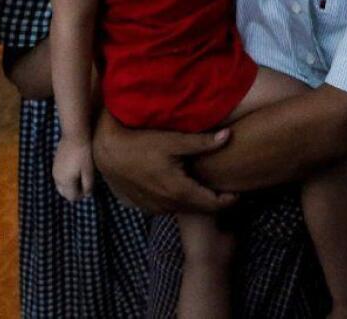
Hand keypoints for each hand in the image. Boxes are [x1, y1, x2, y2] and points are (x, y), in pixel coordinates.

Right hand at [53, 137, 93, 200]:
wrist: (74, 135)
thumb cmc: (84, 153)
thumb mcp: (89, 170)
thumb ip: (88, 185)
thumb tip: (87, 195)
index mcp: (65, 182)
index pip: (72, 197)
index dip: (82, 194)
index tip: (90, 185)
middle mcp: (56, 178)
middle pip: (65, 193)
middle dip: (75, 191)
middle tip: (86, 182)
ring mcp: (54, 170)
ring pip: (61, 185)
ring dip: (70, 184)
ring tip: (81, 174)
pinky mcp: (55, 163)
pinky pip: (60, 176)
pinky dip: (66, 177)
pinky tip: (75, 168)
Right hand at [92, 110, 237, 213]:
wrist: (107, 153)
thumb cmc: (141, 143)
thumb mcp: (173, 141)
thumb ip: (203, 142)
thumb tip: (229, 135)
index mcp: (180, 192)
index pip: (213, 204)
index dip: (229, 200)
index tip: (239, 192)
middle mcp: (168, 205)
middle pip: (200, 209)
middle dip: (215, 202)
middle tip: (227, 190)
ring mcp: (154, 208)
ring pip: (184, 209)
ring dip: (197, 201)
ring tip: (207, 187)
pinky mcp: (144, 206)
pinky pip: (169, 207)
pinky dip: (180, 201)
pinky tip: (183, 187)